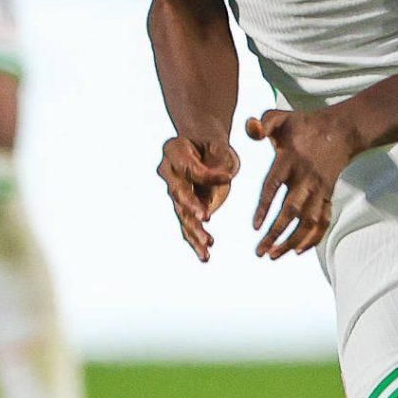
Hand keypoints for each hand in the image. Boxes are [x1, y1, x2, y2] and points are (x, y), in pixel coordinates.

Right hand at [157, 136, 240, 261]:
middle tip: (204, 217)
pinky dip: (196, 241)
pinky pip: (188, 227)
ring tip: (208, 246)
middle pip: (179, 194)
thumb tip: (225, 179)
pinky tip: (205, 256)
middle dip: (191, 207)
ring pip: (183, 215)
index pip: (189, 168)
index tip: (229, 178)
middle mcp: (169, 174)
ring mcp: (175, 193)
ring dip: (195, 232)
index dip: (207, 175)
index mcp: (173, 151)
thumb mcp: (216, 144)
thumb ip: (219, 158)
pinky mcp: (185, 209)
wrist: (200, 146)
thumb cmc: (210, 142)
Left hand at [245, 108, 361, 259]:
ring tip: (274, 255)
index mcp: (289, 160)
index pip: (274, 186)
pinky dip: (313, 237)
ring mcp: (319, 189)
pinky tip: (298, 250)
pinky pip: (323, 220)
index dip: (265, 207)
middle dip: (276, 233)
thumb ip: (263, 123)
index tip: (255, 227)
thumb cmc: (305, 124)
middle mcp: (305, 178)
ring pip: (308, 221)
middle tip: (259, 252)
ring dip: (292, 240)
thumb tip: (251, 127)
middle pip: (291, 211)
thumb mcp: (281, 117)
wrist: (342, 130)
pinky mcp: (328, 195)